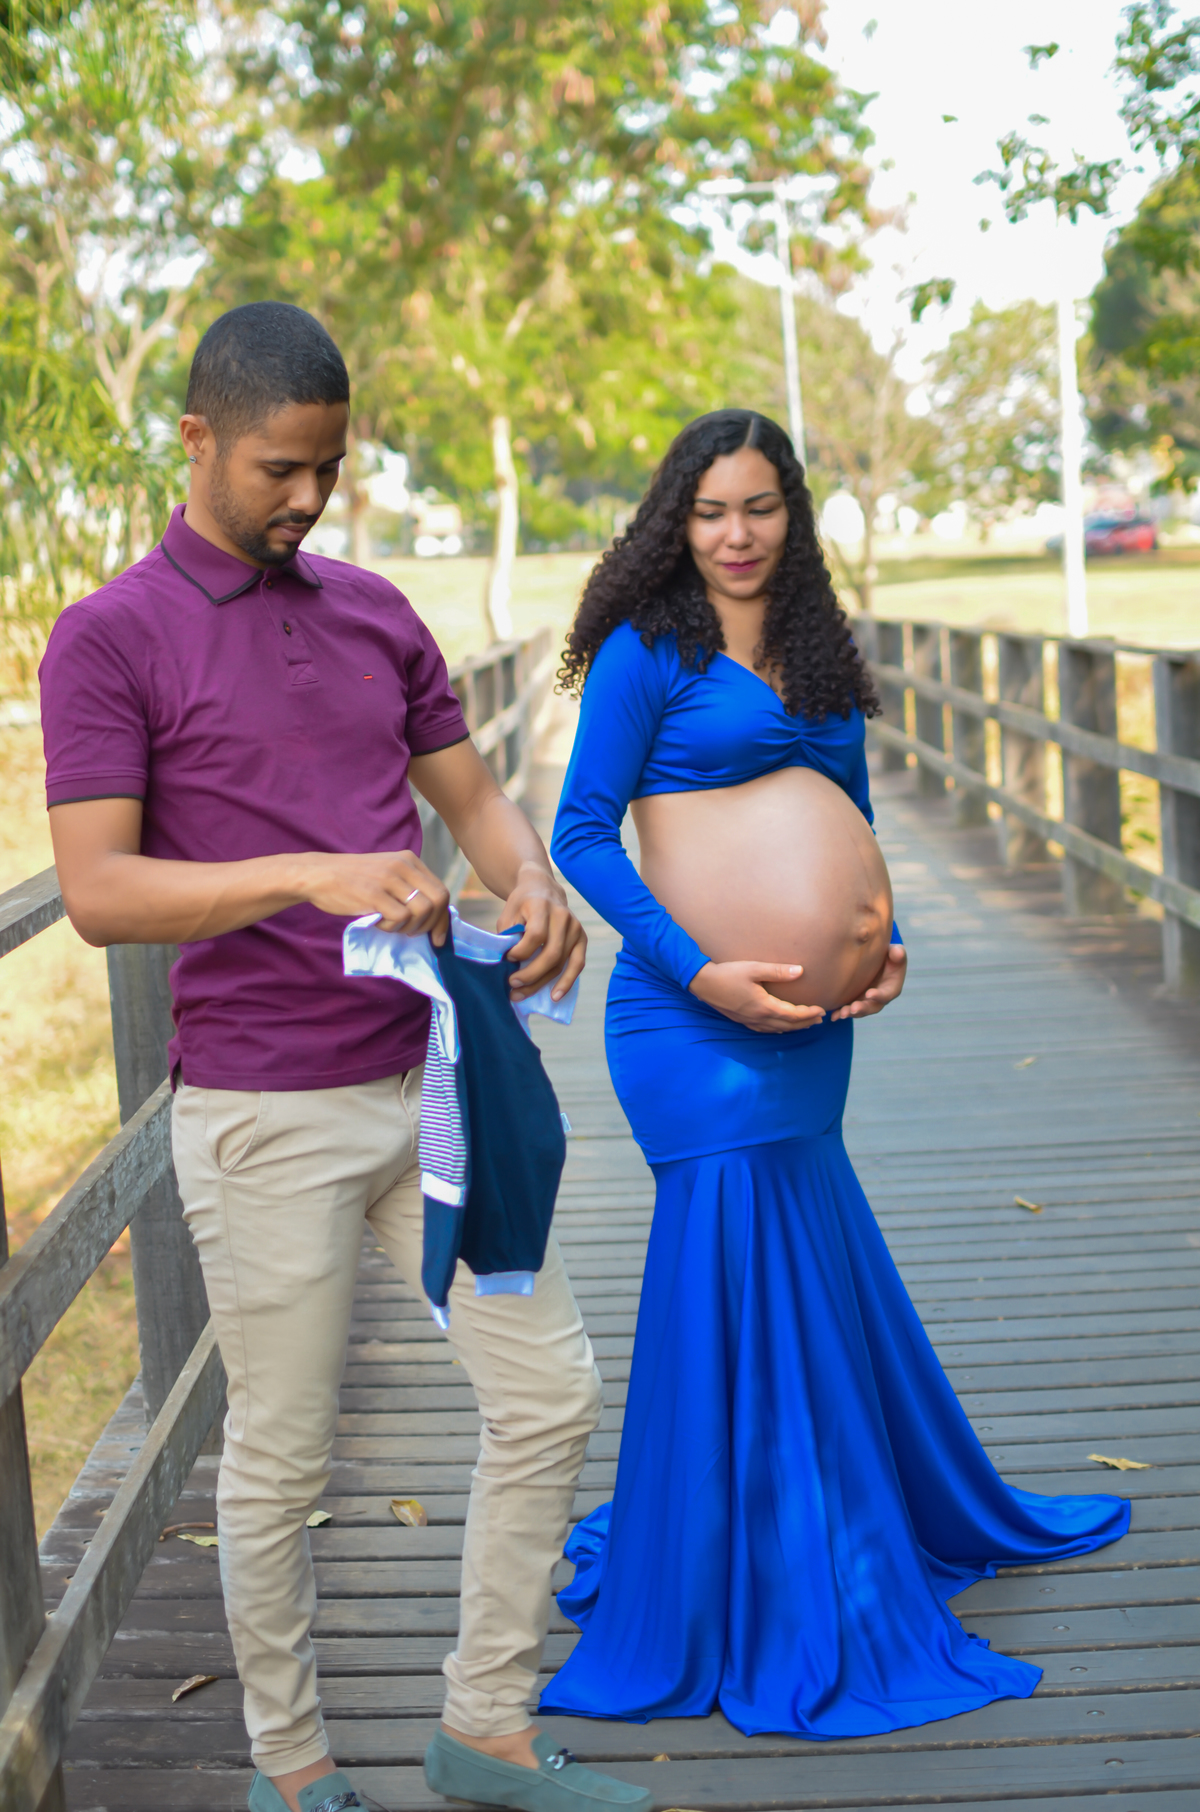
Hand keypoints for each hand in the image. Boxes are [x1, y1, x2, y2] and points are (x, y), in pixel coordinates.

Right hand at [293, 848, 450, 941]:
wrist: (318, 875)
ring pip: (421, 910)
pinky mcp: (374, 893)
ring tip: (391, 925)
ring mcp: (389, 879)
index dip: (443, 918)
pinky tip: (378, 922)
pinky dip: (391, 928)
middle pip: (437, 901)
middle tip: (414, 934)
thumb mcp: (387, 873)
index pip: (441, 891)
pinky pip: (399, 918)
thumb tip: (433, 916)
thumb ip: (408, 886)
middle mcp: (403, 866)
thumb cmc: (353, 879)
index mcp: (410, 860)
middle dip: (432, 925)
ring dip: (410, 927)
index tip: (438, 937)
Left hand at [497, 865, 586, 1000]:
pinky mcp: (582, 938)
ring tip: (522, 994)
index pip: (536, 936)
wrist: (542, 890)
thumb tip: (508, 966)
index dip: (520, 952)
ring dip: (542, 983)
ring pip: (561, 963)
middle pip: (551, 954)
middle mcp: (563, 916)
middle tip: (511, 984)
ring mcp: (575, 928)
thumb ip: (508, 937)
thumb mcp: (509, 914)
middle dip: (530, 974)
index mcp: (542, 906)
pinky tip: (555, 995)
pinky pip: (577, 964)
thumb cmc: (521, 906)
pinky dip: (567, 982)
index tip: (507, 958)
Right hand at [688, 960, 824, 1033]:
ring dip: (794, 1028)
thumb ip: (778, 971)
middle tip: (820, 1019)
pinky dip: (778, 1029)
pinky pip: (765, 1030)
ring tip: (806, 1024)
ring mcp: (749, 1021)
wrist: (703, 983)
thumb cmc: (728, 973)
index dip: (808, 1013)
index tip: (821, 1010)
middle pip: (788, 1024)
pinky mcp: (742, 1020)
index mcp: (763, 1006)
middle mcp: (758, 1018)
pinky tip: (780, 1027)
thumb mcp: (754, 969)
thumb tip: (800, 971)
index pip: (793, 1014)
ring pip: (777, 1029)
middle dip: (805, 1023)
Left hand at [830, 943, 906, 1020]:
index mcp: (891, 988)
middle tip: (853, 1008)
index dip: (879, 996)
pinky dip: (841, 1013)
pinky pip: (848, 1009)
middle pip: (872, 1007)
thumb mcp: (896, 952)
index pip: (886, 994)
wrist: (875, 959)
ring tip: (842, 1014)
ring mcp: (866, 1001)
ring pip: (859, 1011)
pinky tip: (834, 1016)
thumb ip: (898, 953)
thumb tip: (898, 953)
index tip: (869, 994)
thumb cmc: (888, 955)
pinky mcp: (855, 1000)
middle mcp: (879, 998)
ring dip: (851, 1013)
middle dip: (863, 1009)